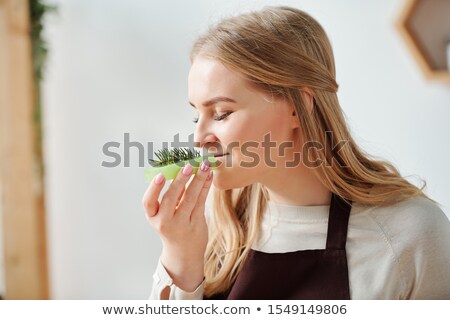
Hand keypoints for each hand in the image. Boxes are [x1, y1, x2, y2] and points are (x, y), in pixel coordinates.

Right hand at [143, 160, 212, 291]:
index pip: (148, 202)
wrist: (184, 253)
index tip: (160, 175)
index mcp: (153, 217)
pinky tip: (209, 176)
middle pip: (171, 198)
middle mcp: (164, 222)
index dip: (153, 188)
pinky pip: (201, 202)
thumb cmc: (173, 227)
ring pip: (190, 199)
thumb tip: (181, 168)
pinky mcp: (196, 224)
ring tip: (204, 166)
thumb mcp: (166, 213)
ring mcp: (181, 224)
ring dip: (198, 180)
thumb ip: (173, 194)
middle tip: (188, 166)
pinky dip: (205, 187)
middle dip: (180, 180)